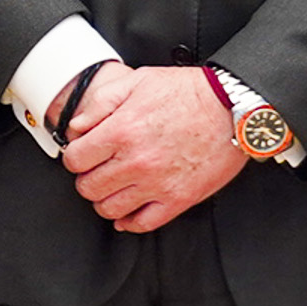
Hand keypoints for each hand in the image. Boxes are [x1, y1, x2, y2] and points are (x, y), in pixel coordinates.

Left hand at [61, 66, 244, 233]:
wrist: (232, 107)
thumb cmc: (189, 93)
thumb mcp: (136, 82)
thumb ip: (100, 103)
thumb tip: (76, 126)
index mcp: (121, 131)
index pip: (74, 160)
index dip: (74, 157)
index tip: (82, 155)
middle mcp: (136, 162)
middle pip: (88, 187)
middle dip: (87, 178)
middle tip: (96, 171)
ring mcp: (158, 183)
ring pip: (110, 208)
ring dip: (104, 200)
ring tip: (111, 188)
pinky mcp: (179, 199)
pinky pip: (143, 223)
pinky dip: (129, 222)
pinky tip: (127, 212)